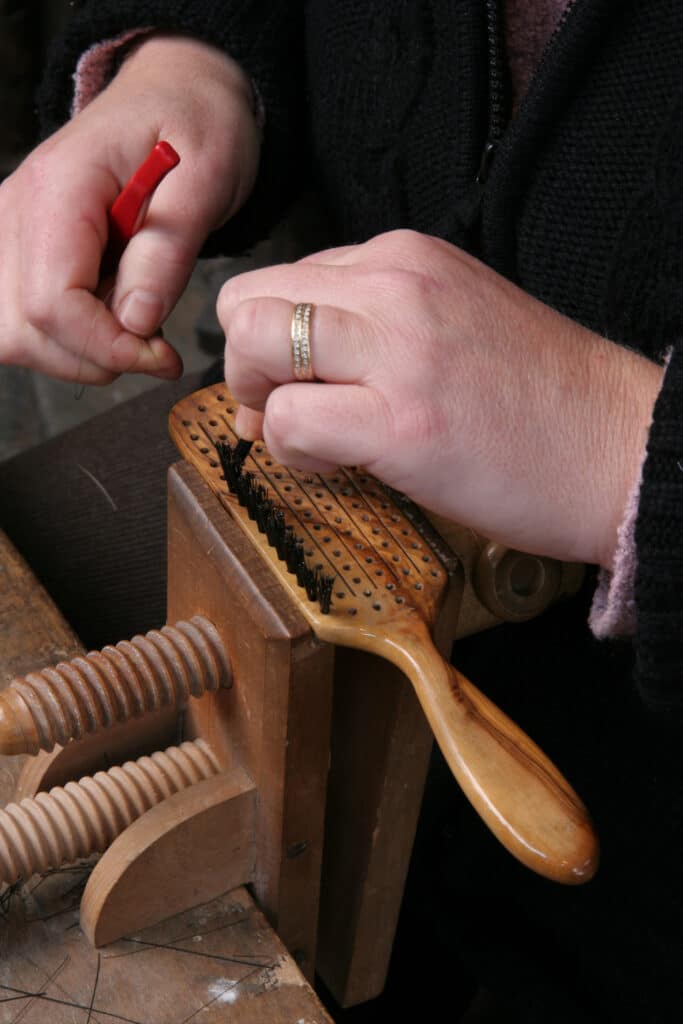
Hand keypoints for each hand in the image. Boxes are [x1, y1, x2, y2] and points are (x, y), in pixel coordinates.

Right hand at [0, 35, 259, 383]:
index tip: (162, 355)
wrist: (177, 94)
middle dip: (91, 358)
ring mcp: (12, 232)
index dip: (105, 345)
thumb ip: (168, 251)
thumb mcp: (207, 178)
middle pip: (20, 328)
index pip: (51, 302)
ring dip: (78, 354)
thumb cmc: (196, 125)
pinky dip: (68, 339)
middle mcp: (17, 211)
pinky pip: (23, 320)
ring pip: (13, 334)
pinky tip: (111, 318)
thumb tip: (137, 322)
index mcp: (60, 188)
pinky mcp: (22, 251)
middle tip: (154, 347)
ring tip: (135, 327)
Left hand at [218, 229, 662, 568]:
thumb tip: (288, 364)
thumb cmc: (538, 397)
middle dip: (245, 365)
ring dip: (259, 400)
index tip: (292, 384)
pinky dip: (290, 450)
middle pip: (248, 301)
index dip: (266, 338)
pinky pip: (288, 420)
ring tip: (309, 437)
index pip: (281, 278)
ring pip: (253, 344)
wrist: (617, 447)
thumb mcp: (452, 319)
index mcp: (405, 257)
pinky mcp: (402, 421)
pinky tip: (336, 464)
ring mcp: (399, 349)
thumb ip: (371, 323)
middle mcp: (395, 284)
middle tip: (283, 409)